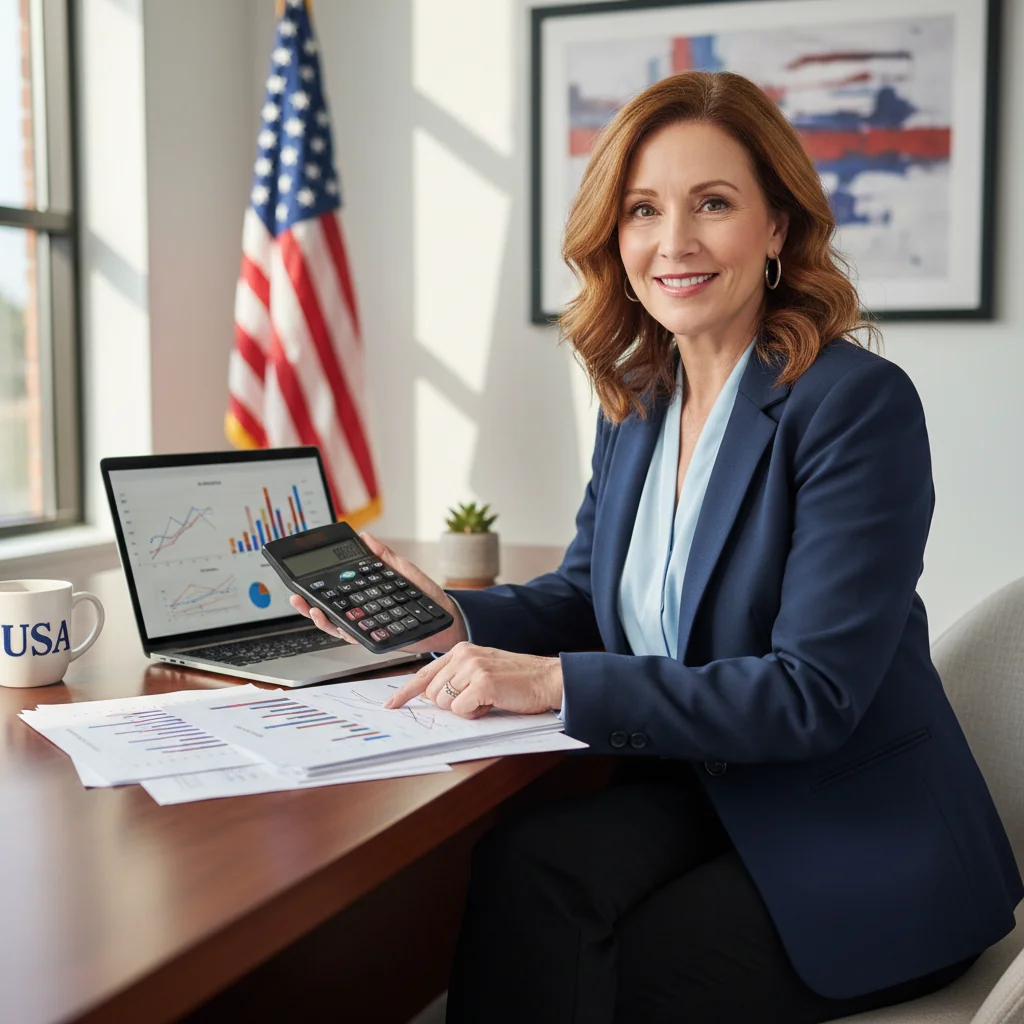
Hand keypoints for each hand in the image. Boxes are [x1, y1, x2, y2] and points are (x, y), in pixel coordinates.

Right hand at [288, 532, 468, 655]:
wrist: (445, 618)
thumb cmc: (425, 597)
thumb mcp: (403, 571)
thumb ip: (384, 557)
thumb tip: (366, 537)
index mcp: (365, 596)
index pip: (336, 592)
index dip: (316, 588)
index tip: (302, 578)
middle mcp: (362, 614)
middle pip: (329, 612)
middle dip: (309, 606)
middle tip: (297, 597)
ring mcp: (369, 628)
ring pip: (338, 628)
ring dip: (323, 620)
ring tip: (313, 609)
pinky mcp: (378, 640)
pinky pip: (358, 638)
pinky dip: (346, 632)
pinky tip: (340, 623)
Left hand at [384, 642, 562, 718]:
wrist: (547, 679)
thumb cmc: (517, 680)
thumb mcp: (482, 671)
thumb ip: (457, 678)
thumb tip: (430, 696)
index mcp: (461, 650)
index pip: (424, 673)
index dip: (405, 692)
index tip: (391, 705)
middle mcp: (463, 655)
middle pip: (432, 694)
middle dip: (452, 705)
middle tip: (478, 699)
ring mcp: (472, 667)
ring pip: (445, 704)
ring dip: (466, 709)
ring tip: (487, 699)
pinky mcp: (483, 682)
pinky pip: (462, 711)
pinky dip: (476, 714)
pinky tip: (493, 702)